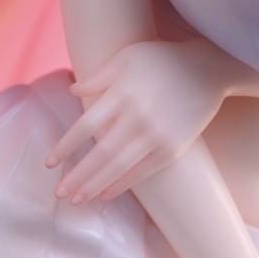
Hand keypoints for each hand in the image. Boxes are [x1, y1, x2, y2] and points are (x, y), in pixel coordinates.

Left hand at [45, 37, 232, 203]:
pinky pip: (143, 172)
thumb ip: (99, 76)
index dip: (66, 147)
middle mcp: (139, 116)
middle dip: (77, 175)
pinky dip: (122, 185)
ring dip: (95, 186)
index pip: (86, 126)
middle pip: (100, 153)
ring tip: (77, 200)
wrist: (208, 70)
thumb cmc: (162, 60)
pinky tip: (105, 194)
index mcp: (123, 93)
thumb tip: (72, 91)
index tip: (50, 163)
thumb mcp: (128, 57)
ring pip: (120, 167)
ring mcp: (158, 135)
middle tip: (59, 193)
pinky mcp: (173, 148)